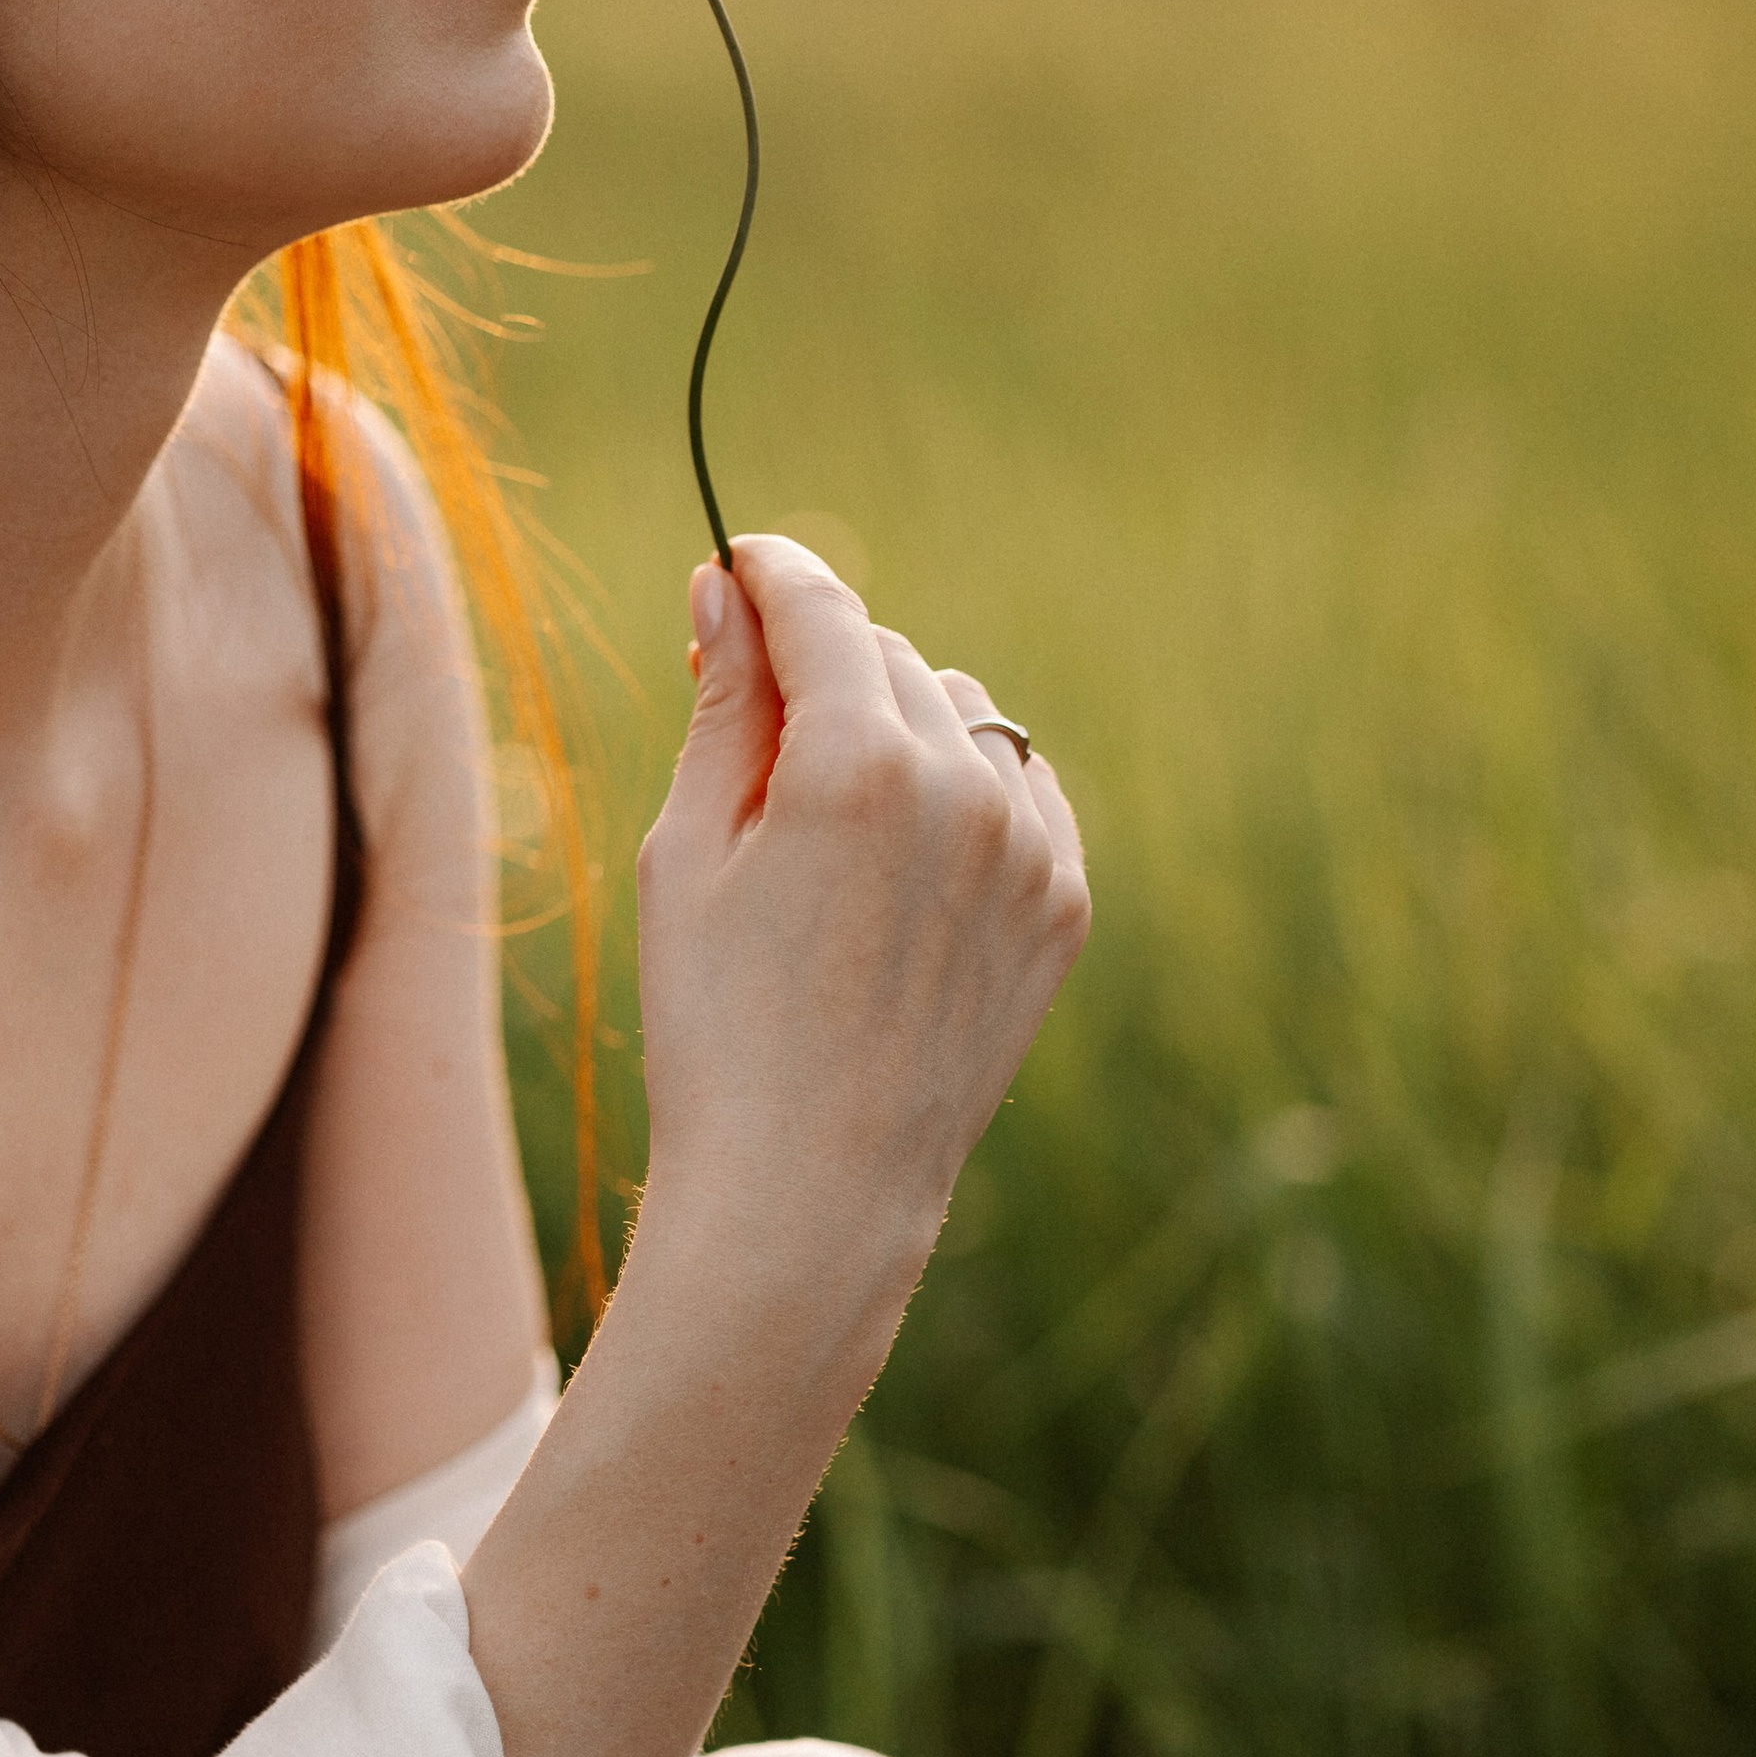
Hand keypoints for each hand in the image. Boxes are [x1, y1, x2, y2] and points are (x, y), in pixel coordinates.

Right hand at [638, 536, 1087, 1266]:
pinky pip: (1020, 786)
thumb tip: (724, 589)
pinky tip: (907, 852)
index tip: (737, 566)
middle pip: (885, 655)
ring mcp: (1029, 848)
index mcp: (854, 764)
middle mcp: (962, 788)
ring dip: (897, 725)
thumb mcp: (689, 854)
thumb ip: (722, 705)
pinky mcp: (1065, 904)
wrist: (813, 1190)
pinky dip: (968, 788)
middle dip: (819, 667)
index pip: (819, 606)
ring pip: (959, 712)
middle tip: (752, 727)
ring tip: (829, 815)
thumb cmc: (718, 1027)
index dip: (768, 573)